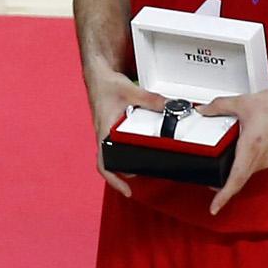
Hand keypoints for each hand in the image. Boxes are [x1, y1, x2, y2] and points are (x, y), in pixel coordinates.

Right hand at [85, 59, 167, 197]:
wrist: (98, 76)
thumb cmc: (106, 86)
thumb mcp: (131, 92)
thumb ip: (151, 100)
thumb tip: (169, 107)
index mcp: (105, 132)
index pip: (104, 163)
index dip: (114, 180)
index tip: (127, 191)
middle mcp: (104, 136)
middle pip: (111, 164)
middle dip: (124, 174)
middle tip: (142, 177)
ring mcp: (107, 133)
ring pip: (113, 156)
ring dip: (125, 164)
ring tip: (143, 168)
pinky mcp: (111, 128)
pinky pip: (116, 145)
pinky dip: (126, 152)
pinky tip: (138, 149)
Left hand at [199, 82, 267, 218]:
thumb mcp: (242, 103)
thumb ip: (219, 106)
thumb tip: (204, 110)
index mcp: (251, 148)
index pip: (235, 180)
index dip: (223, 196)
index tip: (214, 208)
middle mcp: (262, 159)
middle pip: (239, 177)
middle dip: (226, 182)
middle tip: (213, 182)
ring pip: (249, 170)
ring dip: (240, 165)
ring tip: (234, 151)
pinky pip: (259, 165)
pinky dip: (251, 159)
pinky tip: (250, 146)